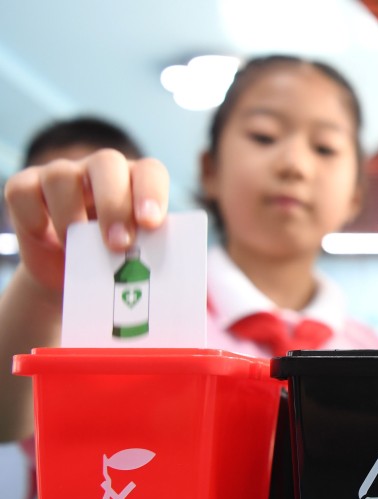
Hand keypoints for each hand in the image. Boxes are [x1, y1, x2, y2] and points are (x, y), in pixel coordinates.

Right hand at [3, 149, 168, 294]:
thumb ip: (158, 261)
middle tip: (119, 243)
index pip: (149, 171)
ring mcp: (62, 175)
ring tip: (76, 247)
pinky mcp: (26, 188)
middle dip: (114, 204)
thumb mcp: (140, 262)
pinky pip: (23, 190)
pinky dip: (34, 215)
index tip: (150, 223)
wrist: (74, 278)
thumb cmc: (116, 264)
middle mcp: (101, 172)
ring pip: (62, 175)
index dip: (151, 192)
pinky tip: (48, 239)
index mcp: (137, 182)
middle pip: (107, 163)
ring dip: (70, 213)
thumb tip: (187, 289)